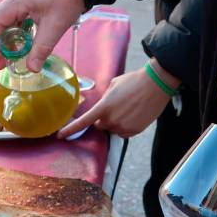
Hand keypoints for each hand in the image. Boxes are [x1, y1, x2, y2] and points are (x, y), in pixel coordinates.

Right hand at [0, 0, 84, 71]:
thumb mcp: (55, 26)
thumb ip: (41, 48)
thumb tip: (32, 68)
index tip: (1, 60)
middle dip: (3, 43)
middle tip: (7, 62)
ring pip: (7, 19)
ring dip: (11, 37)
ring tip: (18, 55)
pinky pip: (16, 15)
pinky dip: (18, 29)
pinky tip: (25, 41)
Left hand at [57, 63, 173, 138]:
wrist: (156, 84)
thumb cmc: (134, 81)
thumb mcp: (113, 85)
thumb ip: (104, 99)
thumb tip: (102, 108)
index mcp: (104, 107)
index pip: (83, 122)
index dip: (70, 130)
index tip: (60, 136)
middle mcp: (112, 120)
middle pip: (100, 125)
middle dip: (103, 118)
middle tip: (115, 106)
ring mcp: (124, 126)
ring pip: (112, 129)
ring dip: (116, 122)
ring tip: (128, 108)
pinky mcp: (134, 131)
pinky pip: (123, 133)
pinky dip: (126, 126)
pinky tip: (134, 114)